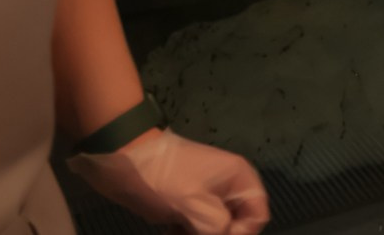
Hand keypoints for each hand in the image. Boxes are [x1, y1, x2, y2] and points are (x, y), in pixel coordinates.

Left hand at [69, 129, 269, 234]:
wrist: (125, 158)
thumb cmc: (164, 179)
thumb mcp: (194, 206)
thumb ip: (218, 228)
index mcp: (239, 179)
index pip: (258, 215)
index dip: (242, 233)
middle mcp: (229, 186)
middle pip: (238, 223)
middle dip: (219, 234)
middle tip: (191, 234)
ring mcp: (208, 195)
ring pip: (217, 228)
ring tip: (178, 233)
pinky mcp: (190, 203)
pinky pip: (199, 227)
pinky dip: (188, 233)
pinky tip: (171, 232)